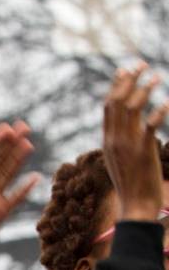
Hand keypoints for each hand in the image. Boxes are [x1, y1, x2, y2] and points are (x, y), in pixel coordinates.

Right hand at [102, 63, 168, 221]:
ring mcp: (127, 144)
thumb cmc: (132, 184)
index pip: (108, 106)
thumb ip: (122, 141)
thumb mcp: (120, 160)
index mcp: (107, 141)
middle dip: (128, 80)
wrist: (135, 204)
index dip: (116, 86)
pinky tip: (167, 102)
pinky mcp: (143, 149)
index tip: (126, 70)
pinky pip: (150, 124)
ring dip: (145, 89)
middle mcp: (114, 139)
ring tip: (157, 76)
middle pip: (117, 102)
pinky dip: (158, 111)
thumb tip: (131, 126)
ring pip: (132, 108)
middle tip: (141, 64)